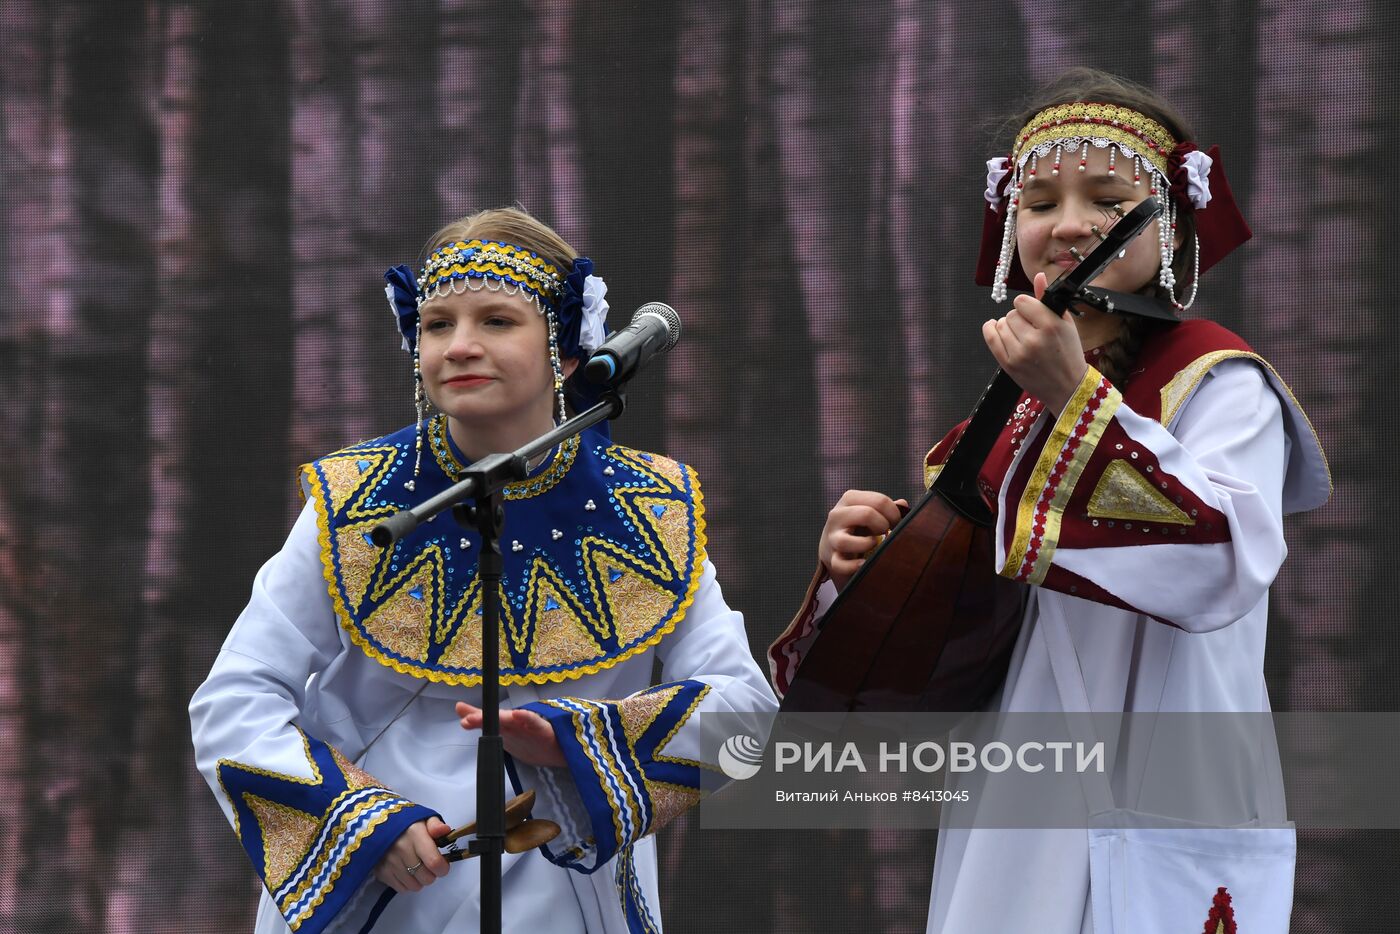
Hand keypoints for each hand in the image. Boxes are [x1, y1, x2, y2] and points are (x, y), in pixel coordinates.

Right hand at [373, 817, 450, 893]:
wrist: (374, 826)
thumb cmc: (404, 823)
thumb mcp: (422, 817)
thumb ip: (435, 825)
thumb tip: (445, 831)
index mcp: (415, 834)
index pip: (434, 862)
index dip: (443, 867)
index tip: (443, 864)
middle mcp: (402, 849)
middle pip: (426, 878)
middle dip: (432, 874)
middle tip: (428, 865)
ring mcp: (390, 862)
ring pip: (415, 886)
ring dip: (419, 880)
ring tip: (417, 867)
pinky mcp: (381, 872)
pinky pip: (402, 889)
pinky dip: (407, 883)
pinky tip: (406, 872)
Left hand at [456, 702, 565, 767]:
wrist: (556, 748)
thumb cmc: (528, 736)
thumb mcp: (504, 731)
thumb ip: (483, 721)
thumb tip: (461, 713)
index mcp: (504, 726)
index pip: (486, 719)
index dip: (474, 716)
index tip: (460, 709)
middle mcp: (513, 723)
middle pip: (496, 720)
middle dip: (482, 719)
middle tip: (467, 720)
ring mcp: (527, 725)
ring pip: (511, 721)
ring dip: (499, 718)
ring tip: (485, 716)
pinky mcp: (541, 729)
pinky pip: (532, 722)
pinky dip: (525, 718)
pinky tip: (517, 714)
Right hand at [819, 490, 907, 591]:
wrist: (835, 545)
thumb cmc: (859, 525)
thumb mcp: (870, 511)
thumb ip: (885, 507)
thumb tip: (903, 504)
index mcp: (850, 499)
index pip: (879, 500)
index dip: (894, 513)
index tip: (897, 522)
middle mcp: (837, 516)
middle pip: (866, 514)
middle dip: (883, 525)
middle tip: (886, 531)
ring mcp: (832, 538)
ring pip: (845, 541)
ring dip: (866, 544)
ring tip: (874, 544)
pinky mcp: (832, 558)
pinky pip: (840, 564)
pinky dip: (854, 566)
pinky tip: (864, 564)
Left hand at [982, 272, 1087, 412]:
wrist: (1068, 386)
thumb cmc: (1068, 353)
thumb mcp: (1065, 323)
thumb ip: (1047, 299)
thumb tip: (1039, 276)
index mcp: (1051, 326)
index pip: (1022, 301)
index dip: (1027, 305)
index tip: (1032, 312)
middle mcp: (1034, 339)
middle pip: (1011, 314)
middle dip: (1019, 318)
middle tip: (1030, 328)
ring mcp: (1019, 353)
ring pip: (1000, 325)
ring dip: (1007, 327)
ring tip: (1020, 335)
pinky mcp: (1009, 364)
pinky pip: (991, 339)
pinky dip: (991, 330)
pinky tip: (995, 328)